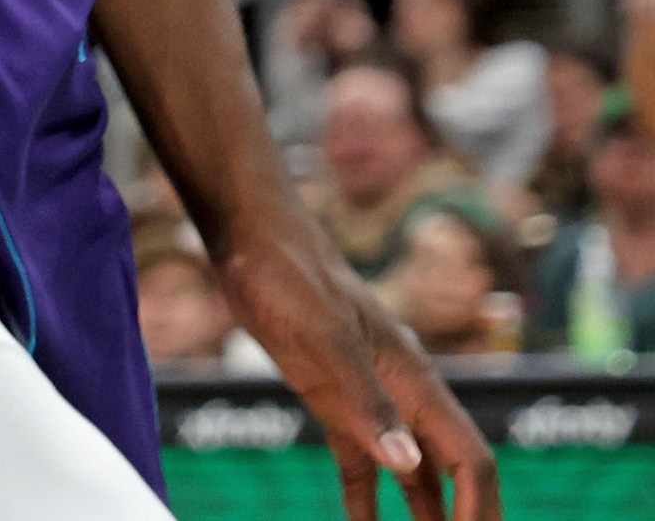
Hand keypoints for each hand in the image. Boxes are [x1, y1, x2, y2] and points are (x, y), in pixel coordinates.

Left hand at [220, 218, 498, 520]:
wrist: (252, 237)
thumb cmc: (290, 275)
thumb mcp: (325, 336)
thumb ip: (364, 398)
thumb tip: (406, 463)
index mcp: (415, 381)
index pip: (470, 460)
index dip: (478, 511)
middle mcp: (403, 395)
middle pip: (450, 474)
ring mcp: (367, 398)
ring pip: (410, 476)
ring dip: (420, 520)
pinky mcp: (330, 397)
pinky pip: (359, 464)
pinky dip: (366, 503)